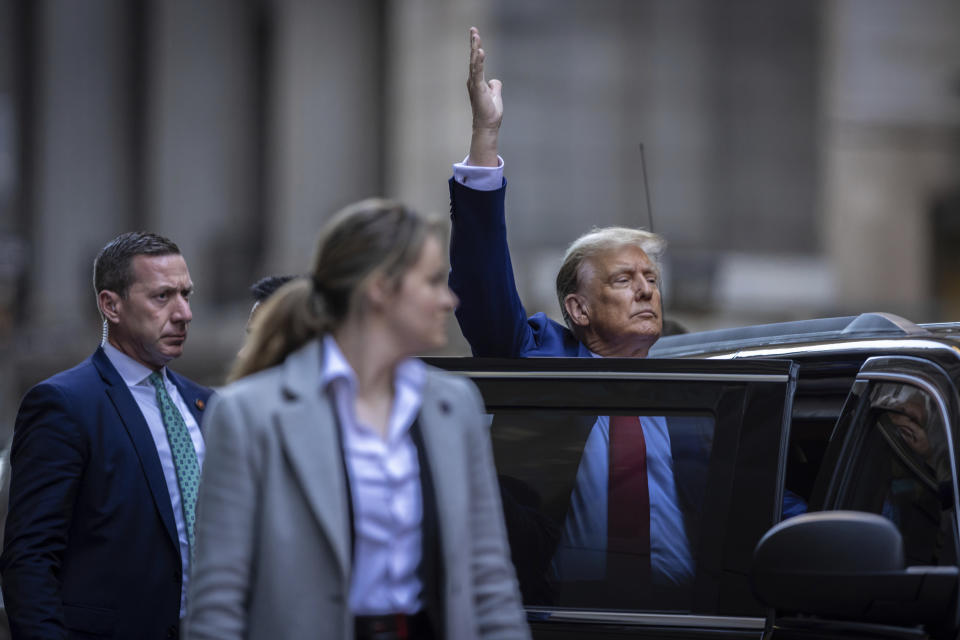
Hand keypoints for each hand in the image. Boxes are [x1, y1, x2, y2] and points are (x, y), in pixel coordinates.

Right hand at [466, 27, 501, 166]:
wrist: (487, 126)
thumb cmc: (490, 113)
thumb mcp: (496, 95)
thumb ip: (495, 86)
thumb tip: (495, 81)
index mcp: (477, 81)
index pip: (477, 61)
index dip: (476, 47)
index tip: (475, 34)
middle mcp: (473, 81)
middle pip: (474, 58)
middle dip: (473, 43)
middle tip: (473, 29)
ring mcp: (475, 84)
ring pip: (474, 63)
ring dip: (475, 48)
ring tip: (475, 36)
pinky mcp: (478, 89)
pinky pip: (478, 72)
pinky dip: (478, 61)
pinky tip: (479, 51)